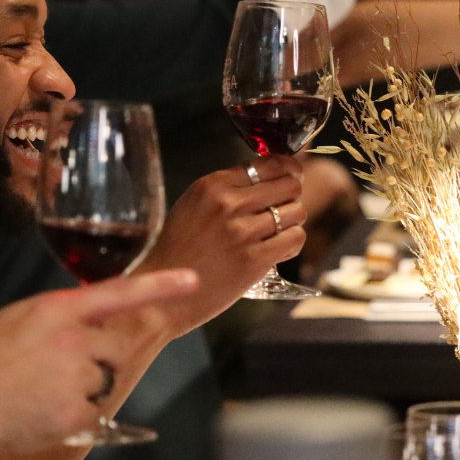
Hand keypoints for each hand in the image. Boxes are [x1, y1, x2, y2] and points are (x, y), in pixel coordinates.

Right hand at [0, 269, 199, 453]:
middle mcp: (74, 340)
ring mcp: (76, 379)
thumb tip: (94, 318)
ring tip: (43, 390)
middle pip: (116, 347)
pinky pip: (94, 410)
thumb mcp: (20, 317)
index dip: (159, 286)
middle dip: (98, 357)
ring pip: (106, 379)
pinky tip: (43, 410)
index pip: (120, 292)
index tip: (191, 280)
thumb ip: (62, 314)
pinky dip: (76, 413)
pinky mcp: (76, 415)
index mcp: (57, 309)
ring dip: (86, 385)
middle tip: (55, 368)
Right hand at [138, 155, 305, 325]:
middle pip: (290, 184)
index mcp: (212, 185)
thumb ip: (229, 188)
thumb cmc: (178, 250)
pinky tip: (276, 250)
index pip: (269, 163)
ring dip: (293, 221)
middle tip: (282, 208)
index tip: (291, 176)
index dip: (287, 169)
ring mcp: (242, 232)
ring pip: (297, 211)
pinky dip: (292, 243)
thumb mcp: (194, 204)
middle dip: (291, 195)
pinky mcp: (254, 260)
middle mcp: (228, 204)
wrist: (162, 295)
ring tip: (276, 232)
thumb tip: (271, 175)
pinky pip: (295, 238)